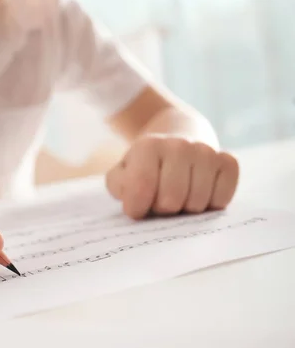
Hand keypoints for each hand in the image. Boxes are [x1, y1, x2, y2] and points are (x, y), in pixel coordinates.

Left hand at [105, 135, 238, 218]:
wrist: (178, 138)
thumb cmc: (146, 167)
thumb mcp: (122, 173)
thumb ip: (120, 186)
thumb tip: (135, 201)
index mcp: (148, 146)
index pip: (140, 189)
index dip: (136, 207)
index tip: (136, 206)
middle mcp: (179, 145)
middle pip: (170, 202)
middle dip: (162, 209)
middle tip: (160, 199)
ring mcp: (206, 151)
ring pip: (196, 204)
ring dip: (186, 209)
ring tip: (179, 194)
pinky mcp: (228, 162)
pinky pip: (221, 200)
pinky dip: (210, 205)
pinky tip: (200, 191)